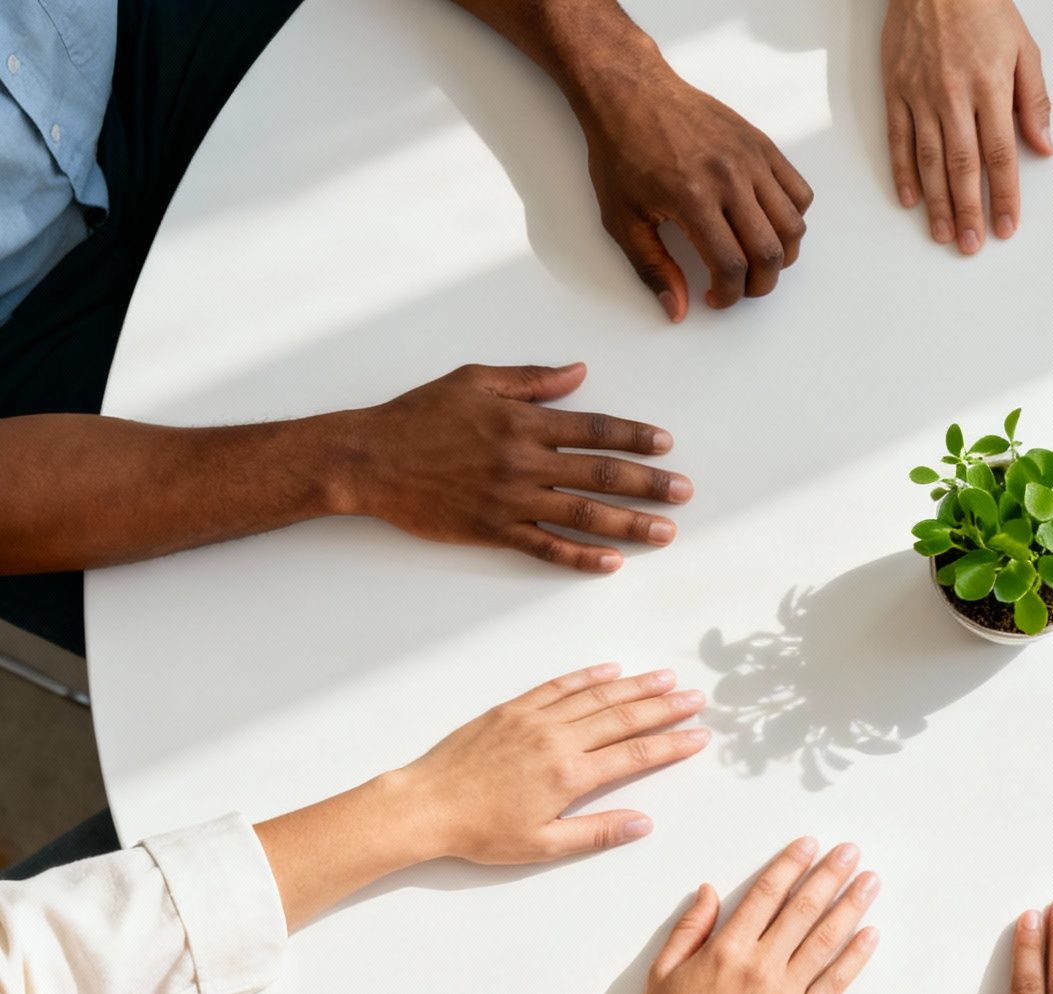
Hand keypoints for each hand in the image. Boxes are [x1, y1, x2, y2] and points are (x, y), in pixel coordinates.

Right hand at [332, 363, 689, 572]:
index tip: (665, 445)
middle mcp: (524, 461)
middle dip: (649, 484)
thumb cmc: (418, 415)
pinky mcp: (492, 531)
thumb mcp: (475, 380)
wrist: (368, 459)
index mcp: (523, 422)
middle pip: (601, 474)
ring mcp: (510, 500)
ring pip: (583, 515)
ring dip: (629, 524)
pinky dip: (580, 557)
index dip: (635, 437)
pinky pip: (545, 547)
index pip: (595, 429)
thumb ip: (532, 380)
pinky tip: (611, 563)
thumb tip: (580, 372)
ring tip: (665, 532)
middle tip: (684, 492)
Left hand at [391, 663, 708, 863]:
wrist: (425, 805)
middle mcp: (559, 739)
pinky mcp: (513, 708)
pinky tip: (611, 670)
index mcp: (570, 775)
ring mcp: (536, 718)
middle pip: (625, 717)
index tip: (699, 735)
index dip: (672, 744)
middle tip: (697, 697)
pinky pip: (559, 686)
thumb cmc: (481, 832)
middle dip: (666, 707)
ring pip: (598, 695)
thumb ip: (596, 832)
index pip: (635, 754)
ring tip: (667, 678)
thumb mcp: (543, 845)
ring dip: (636, 685)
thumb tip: (642, 823)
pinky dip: (588, 676)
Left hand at [573, 33, 812, 319]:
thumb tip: (676, 309)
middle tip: (740, 287)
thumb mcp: (622, 218)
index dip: (729, 295)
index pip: (731, 266)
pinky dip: (792, 218)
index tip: (716, 297)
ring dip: (781, 255)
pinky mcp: (762, 145)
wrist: (631, 93)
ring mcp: (751, 159)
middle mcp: (728, 177)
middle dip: (759, 285)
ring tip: (755, 258)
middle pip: (770, 252)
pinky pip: (799, 192)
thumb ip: (652, 268)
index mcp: (691, 198)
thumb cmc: (621, 152)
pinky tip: (765, 223)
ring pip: (793, 225)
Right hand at [609, 837, 881, 993]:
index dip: (791, 865)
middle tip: (850, 852)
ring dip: (851, 906)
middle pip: (803, 909)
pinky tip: (870, 934)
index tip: (809, 845)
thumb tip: (709, 891)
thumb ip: (689, 928)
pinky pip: (834, 983)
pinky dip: (855, 957)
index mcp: (726, 950)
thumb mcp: (663, 973)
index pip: (767, 894)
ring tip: (870, 881)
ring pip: (825, 940)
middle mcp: (759, 967)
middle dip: (830, 875)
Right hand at [882, 0, 1052, 252]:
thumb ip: (1033, 99)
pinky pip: (898, 138)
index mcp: (990, 88)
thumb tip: (1044, 145)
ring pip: (930, 160)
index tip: (1007, 226)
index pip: (1001, 154)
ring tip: (944, 234)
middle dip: (969, 210)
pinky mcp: (896, 89)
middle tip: (973, 245)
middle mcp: (954, 96)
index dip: (1005, 195)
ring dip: (937, 202)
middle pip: (963, 166)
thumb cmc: (981, 7)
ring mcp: (921, 95)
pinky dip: (903, 172)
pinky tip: (910, 200)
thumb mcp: (1023, 48)